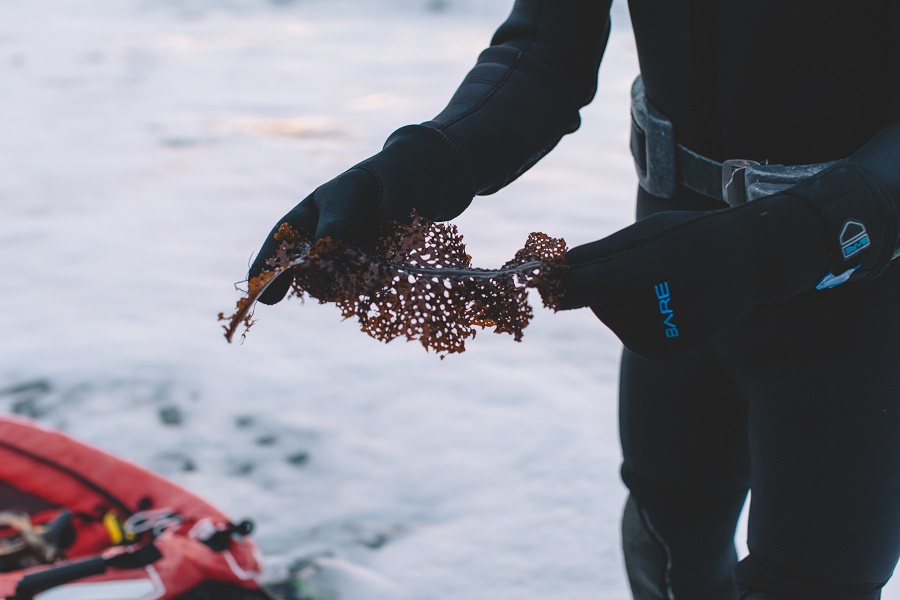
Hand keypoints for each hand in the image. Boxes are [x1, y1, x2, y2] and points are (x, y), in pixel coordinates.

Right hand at [249, 125, 473, 303]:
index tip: (260, 295)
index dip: (267, 271)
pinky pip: (364, 287)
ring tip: (373, 245)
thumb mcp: (350, 194)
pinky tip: (385, 258)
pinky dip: (373, 278)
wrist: (414, 187)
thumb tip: (322, 254)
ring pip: (336, 285)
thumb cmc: (374, 185)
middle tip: (336, 265)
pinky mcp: (369, 277)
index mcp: (303, 222)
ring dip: (351, 276)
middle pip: (307, 274)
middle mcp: (318, 249)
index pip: (279, 247)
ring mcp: (342, 265)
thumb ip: (336, 222)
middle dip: (318, 276)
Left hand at [561, 194, 829, 359]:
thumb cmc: (690, 237)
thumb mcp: (642, 233)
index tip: (527, 276)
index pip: (580, 285)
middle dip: (604, 280)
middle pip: (594, 299)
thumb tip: (547, 272)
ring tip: (664, 278)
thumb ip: (592, 256)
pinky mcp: (662, 354)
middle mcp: (652, 312)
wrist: (752, 263)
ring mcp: (659, 339)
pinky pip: (627, 330)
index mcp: (646, 273)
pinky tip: (668, 299)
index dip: (551, 280)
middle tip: (645, 260)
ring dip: (621, 298)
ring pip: (610, 315)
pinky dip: (636, 315)